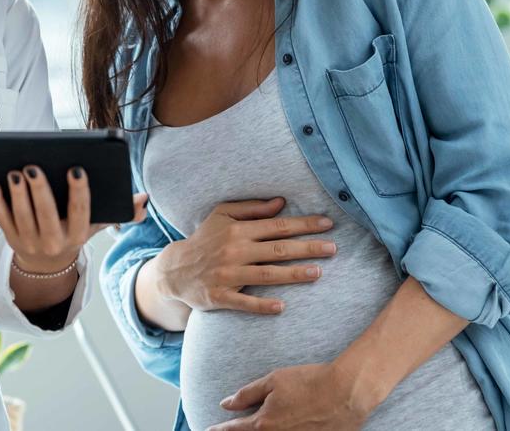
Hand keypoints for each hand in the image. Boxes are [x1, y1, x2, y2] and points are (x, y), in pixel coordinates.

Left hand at [0, 165, 148, 273]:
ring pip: (22, 217)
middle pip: (46, 215)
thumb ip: (121, 212)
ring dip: (16, 195)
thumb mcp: (97, 226)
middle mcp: (54, 242)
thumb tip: (143, 199)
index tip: (76, 169)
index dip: (79, 192)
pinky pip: (2, 221)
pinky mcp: (11, 240)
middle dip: (39, 191)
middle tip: (32, 167)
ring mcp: (30, 243)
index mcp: (77, 235)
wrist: (47, 265)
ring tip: (14, 172)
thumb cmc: (73, 233)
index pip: (81, 212)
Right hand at [157, 198, 335, 313]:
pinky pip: (244, 302)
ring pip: (267, 275)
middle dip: (307, 248)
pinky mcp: (220, 297)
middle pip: (277, 249)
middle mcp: (234, 251)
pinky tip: (281, 307)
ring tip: (318, 272)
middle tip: (333, 248)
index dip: (303, 224)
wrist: (175, 270)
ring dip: (293, 274)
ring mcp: (227, 275)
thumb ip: (252, 209)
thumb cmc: (204, 239)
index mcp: (237, 230)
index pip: (277, 226)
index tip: (327, 224)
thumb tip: (281, 202)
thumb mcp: (222, 215)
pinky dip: (262, 306)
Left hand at [208, 362, 376, 430]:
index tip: (209, 429)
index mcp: (264, 423)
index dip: (220, 430)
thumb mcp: (273, 380)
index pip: (235, 429)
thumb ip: (247, 394)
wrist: (345, 393)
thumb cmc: (309, 382)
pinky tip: (276, 429)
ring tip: (251, 428)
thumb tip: (226, 404)